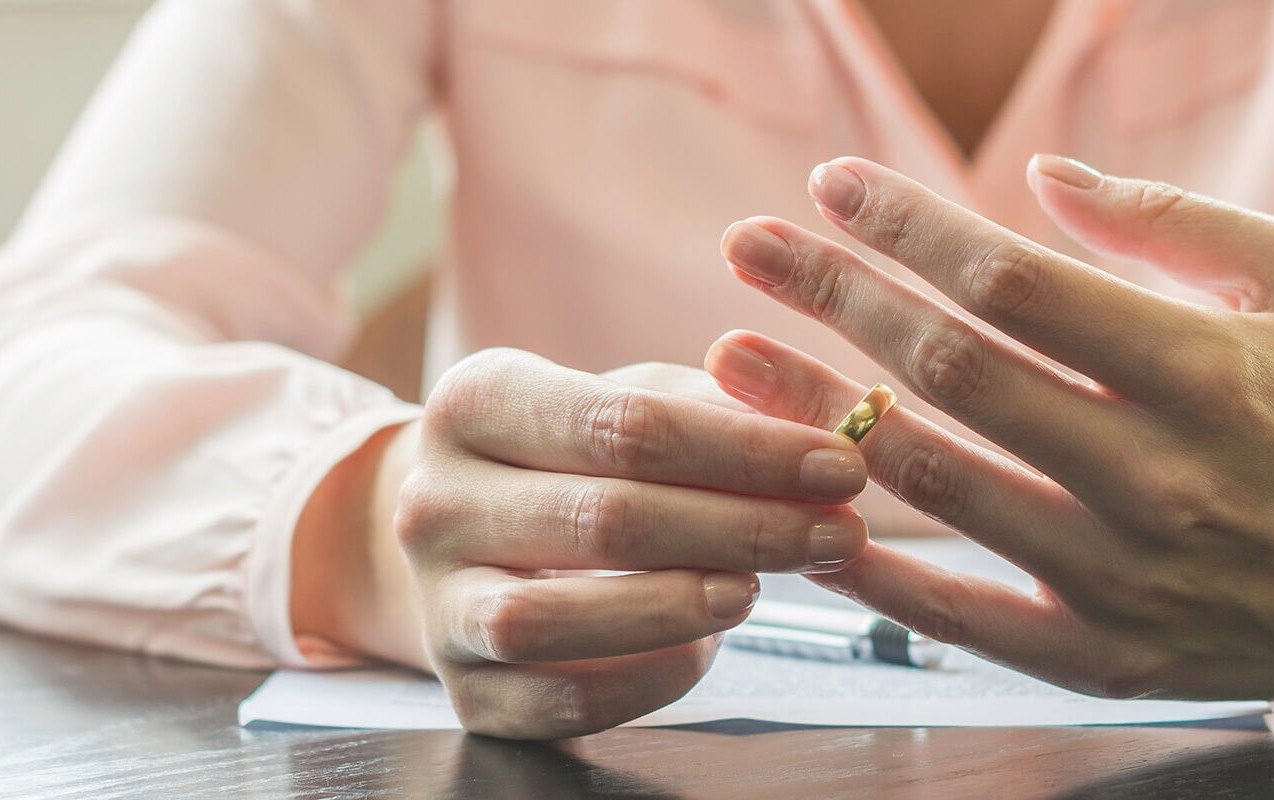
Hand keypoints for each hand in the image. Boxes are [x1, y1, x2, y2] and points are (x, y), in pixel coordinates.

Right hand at [373, 349, 867, 737]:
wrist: (456, 535)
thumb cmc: (566, 457)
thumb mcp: (620, 398)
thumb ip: (709, 408)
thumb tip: (815, 434)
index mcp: (473, 400)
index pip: (625, 424)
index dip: (747, 450)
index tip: (840, 465)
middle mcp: (433, 501)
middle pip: (604, 520)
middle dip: (742, 527)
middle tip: (838, 532)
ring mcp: (438, 602)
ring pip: (553, 621)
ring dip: (678, 606)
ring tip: (759, 588)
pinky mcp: (464, 691)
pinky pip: (560, 702)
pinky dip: (646, 679)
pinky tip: (705, 647)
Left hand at [704, 155, 1273, 698]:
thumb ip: (1169, 221)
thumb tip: (1036, 180)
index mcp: (1207, 369)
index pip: (1015, 282)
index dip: (908, 225)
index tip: (831, 185)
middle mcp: (1160, 477)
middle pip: (953, 372)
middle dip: (833, 296)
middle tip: (745, 247)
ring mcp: (1128, 579)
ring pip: (935, 486)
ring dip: (816, 413)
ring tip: (728, 356)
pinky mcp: (1109, 659)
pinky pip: (963, 618)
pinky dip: (874, 570)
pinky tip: (801, 515)